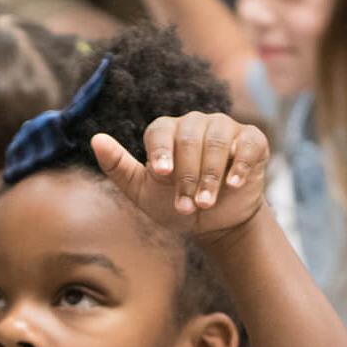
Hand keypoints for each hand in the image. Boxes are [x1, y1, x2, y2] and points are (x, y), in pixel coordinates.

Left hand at [92, 112, 268, 242]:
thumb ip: (118, 167)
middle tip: (186, 205)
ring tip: (206, 203)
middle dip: (187, 175)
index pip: (161, 131)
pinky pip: (247, 143)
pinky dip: (240, 164)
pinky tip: (233, 184)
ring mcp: (225, 128)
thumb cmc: (174, 204)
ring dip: (210, 175)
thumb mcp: (141, 192)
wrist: (214, 223)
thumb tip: (95, 139)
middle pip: (190, 138)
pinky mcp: (251, 139)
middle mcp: (195, 123)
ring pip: (217, 140)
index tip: (162, 175)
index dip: (161, 152)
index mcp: (167, 131)